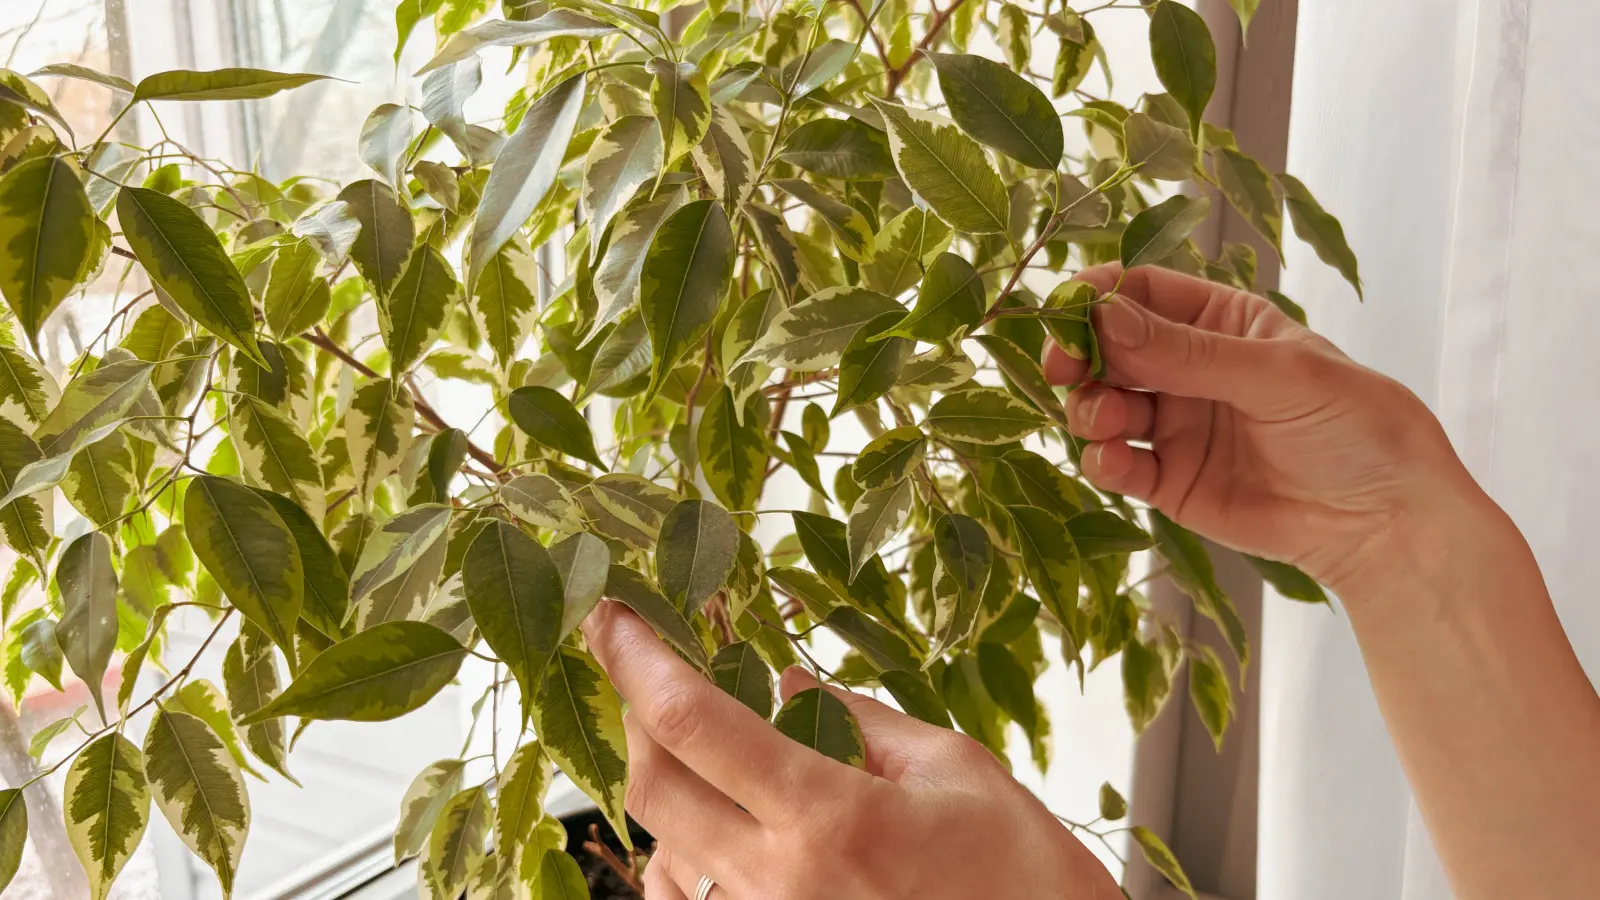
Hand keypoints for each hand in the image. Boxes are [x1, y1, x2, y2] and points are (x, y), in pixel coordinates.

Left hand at [584, 601, 1121, 899]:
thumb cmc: (1026, 880)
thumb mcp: (957, 771)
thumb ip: (860, 720)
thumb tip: (786, 682)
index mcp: (832, 819)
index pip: (696, 722)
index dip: (639, 659)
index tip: (612, 615)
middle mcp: (781, 886)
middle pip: (652, 788)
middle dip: (639, 716)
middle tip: (657, 672)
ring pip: (660, 852)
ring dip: (672, 791)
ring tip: (716, 757)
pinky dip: (685, 859)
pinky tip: (726, 833)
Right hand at [1042, 264, 1474, 593]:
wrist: (1385, 521)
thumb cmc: (1354, 427)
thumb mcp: (1277, 375)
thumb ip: (1188, 352)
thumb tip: (1106, 317)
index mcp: (1221, 324)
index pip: (1142, 292)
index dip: (1099, 297)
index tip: (1070, 311)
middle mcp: (1189, 370)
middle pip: (1109, 348)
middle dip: (1080, 355)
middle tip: (1063, 367)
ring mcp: (1177, 426)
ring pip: (1104, 406)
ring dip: (1090, 409)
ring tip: (1108, 421)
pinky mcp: (1170, 483)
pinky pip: (1118, 465)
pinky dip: (1103, 461)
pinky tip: (1115, 461)